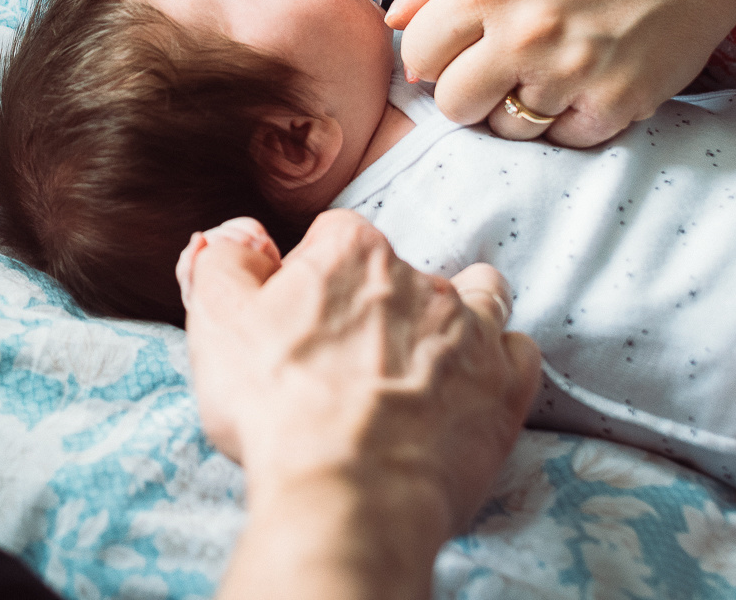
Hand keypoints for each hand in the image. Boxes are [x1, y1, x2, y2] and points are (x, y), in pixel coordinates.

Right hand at [177, 214, 540, 536]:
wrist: (346, 494)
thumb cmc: (278, 410)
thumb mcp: (217, 324)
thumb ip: (223, 263)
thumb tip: (238, 240)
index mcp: (350, 251)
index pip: (333, 239)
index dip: (313, 279)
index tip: (302, 323)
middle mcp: (419, 277)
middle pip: (401, 272)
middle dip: (378, 304)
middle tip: (348, 360)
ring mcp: (471, 330)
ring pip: (477, 297)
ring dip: (453, 318)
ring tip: (422, 358)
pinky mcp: (504, 385)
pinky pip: (518, 351)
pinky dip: (497, 362)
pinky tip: (469, 386)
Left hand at [385, 0, 735, 146]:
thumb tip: (392, 19)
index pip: (416, 52)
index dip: (430, 55)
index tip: (454, 49)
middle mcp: (527, 31)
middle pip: (452, 103)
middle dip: (464, 92)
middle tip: (494, 70)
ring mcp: (571, 73)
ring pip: (503, 129)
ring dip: (515, 110)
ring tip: (542, 74)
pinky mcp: (612, 106)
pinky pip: (557, 142)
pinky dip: (562, 122)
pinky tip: (577, 88)